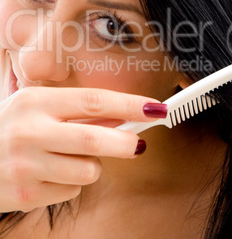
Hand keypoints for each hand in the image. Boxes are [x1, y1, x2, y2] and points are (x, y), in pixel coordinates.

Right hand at [0, 87, 159, 211]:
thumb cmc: (11, 128)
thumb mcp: (37, 108)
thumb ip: (77, 111)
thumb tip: (121, 116)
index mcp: (36, 102)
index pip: (93, 101)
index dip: (128, 104)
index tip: (154, 107)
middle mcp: (30, 131)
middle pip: (95, 139)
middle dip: (125, 143)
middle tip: (138, 144)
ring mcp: (27, 165)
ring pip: (88, 170)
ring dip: (91, 165)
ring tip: (69, 157)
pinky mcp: (27, 194)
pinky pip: (72, 190)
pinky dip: (71, 182)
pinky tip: (51, 173)